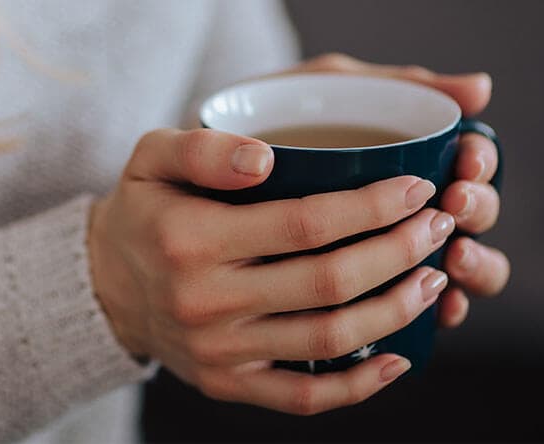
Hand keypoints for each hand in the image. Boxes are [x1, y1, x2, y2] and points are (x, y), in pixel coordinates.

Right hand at [89, 128, 455, 414]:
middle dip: (399, 253)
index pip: (303, 224)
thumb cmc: (144, 212)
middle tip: (438, 226)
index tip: (415, 188)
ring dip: (395, 311)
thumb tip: (266, 158)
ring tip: (433, 278)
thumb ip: (202, 146)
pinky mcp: (228, 384)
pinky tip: (399, 357)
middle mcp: (205, 301)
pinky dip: (361, 385)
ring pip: (328, 340)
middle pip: (328, 283)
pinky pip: (304, 397)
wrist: (104, 286)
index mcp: (191, 239)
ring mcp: (219, 352)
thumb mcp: (151, 157)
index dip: (371, 207)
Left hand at [289, 53, 510, 327]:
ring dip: (477, 264)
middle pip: (475, 216)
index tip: (468, 159)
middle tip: (456, 206)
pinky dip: (443, 315)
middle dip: (479, 210)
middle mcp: (417, 206)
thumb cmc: (267, 120)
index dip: (483, 162)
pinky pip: (427, 318)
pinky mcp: (370, 298)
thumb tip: (481, 89)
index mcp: (416, 154)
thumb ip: (390, 84)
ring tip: (453, 256)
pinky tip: (441, 310)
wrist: (199, 170)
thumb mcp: (321, 89)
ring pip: (468, 269)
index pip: (473, 160)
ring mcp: (399, 254)